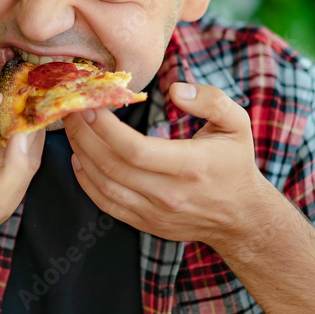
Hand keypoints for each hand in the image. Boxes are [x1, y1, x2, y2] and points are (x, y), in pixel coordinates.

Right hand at [0, 91, 44, 243]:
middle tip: (29, 100)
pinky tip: (24, 127)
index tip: (19, 129)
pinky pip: (25, 174)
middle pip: (20, 174)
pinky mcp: (9, 206)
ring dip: (31, 138)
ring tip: (28, 109)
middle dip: (29, 134)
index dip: (14, 160)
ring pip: (28, 172)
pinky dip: (27, 148)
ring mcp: (0, 213)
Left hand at [62, 82, 273, 250]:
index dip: (105, 127)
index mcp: (191, 166)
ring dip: (80, 155)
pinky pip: (107, 204)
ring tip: (72, 128)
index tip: (90, 104)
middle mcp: (169, 193)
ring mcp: (155, 213)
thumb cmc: (235, 164)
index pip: (135, 148)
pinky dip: (86, 182)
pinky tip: (78, 159)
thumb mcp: (237, 124)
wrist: (242, 217)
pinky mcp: (146, 223)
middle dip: (84, 135)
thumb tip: (175, 90)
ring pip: (104, 186)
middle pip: (112, 165)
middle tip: (71, 110)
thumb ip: (210, 100)